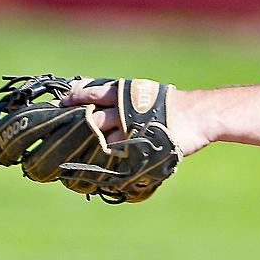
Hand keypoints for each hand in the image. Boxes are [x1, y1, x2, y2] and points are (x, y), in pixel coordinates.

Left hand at [63, 80, 211, 155]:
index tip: (61, 102)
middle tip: (62, 130)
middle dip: (77, 124)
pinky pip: (118, 155)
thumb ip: (126, 99)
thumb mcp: (146, 94)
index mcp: (125, 93)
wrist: (198, 115)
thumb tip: (104, 98)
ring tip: (74, 152)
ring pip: (103, 138)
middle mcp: (124, 110)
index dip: (76, 97)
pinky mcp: (139, 146)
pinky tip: (97, 166)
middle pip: (93, 117)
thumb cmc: (174, 104)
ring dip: (90, 145)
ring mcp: (131, 129)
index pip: (93, 93)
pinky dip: (108, 160)